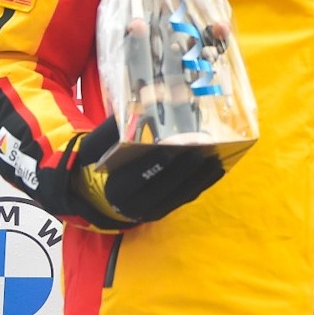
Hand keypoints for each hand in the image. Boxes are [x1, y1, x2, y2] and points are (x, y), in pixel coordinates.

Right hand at [73, 119, 226, 226]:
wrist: (97, 195)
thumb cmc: (100, 162)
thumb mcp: (97, 145)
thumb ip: (114, 127)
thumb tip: (140, 103)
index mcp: (116, 188)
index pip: (138, 176)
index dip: (156, 163)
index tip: (172, 146)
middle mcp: (134, 205)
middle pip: (164, 186)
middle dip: (185, 168)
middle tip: (203, 148)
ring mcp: (151, 212)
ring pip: (179, 194)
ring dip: (200, 176)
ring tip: (216, 156)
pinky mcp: (164, 212)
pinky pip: (186, 198)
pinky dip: (203, 183)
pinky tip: (216, 167)